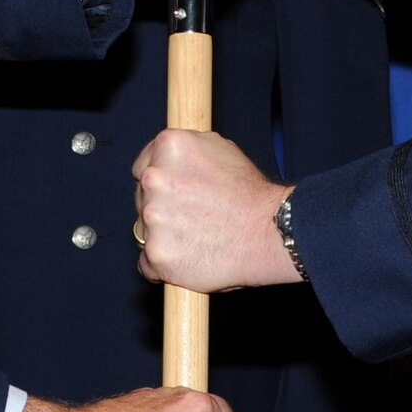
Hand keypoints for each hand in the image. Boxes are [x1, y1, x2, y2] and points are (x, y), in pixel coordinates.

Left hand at [132, 129, 296, 291]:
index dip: (161, 182)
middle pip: (141, 198)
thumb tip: (166, 157)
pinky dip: (163, 264)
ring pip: (143, 230)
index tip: (175, 194)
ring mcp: (152, 218)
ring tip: (196, 237)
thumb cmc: (250, 194)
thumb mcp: (219, 149)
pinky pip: (146, 263)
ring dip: (162, 235)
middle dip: (161, 207)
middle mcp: (154, 179)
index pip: (141, 166)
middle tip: (193, 217)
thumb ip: (184, 153)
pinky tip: (188, 257)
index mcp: (168, 147)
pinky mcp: (156, 253)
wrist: (270, 232)